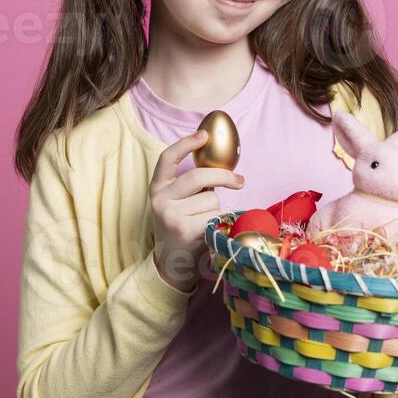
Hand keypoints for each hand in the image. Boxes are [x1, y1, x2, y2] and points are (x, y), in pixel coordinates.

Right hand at [149, 129, 244, 291]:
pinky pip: (214, 217)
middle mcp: (160, 199)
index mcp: (157, 187)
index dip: (186, 143)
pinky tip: (206, 233)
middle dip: (225, 178)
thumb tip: (223, 168)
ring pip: (211, 200)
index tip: (204, 135)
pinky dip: (217, 223)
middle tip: (240, 182)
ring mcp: (170, 215)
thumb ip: (191, 185)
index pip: (167, 158)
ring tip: (203, 222)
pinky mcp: (184, 229)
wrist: (170, 263)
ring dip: (215, 210)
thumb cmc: (180, 225)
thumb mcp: (176, 202)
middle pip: (199, 176)